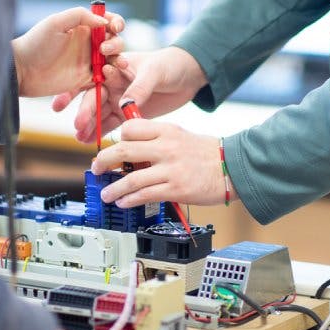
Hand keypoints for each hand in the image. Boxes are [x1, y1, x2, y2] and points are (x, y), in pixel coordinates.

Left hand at [12, 7, 127, 97]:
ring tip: (117, 62)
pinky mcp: (86, 79)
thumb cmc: (36, 43)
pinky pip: (105, 76)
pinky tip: (109, 73)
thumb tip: (104, 21)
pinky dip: (111, 74)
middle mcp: (88, 43)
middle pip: (114, 40)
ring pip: (113, 59)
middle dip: (116, 42)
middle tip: (103, 48)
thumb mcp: (56, 23)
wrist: (23, 71)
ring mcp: (88, 61)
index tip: (114, 27)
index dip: (116, 22)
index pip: (107, 21)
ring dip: (118, 58)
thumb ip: (80, 16)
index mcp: (83, 27)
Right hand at [61, 46, 207, 144]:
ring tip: (80, 139)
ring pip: (99, 114)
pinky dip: (101, 133)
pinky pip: (111, 124)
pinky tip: (90, 142)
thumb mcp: (154, 72)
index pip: (91, 78)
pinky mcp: (127, 114)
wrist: (188, 75)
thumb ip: (139, 87)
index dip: (75, 91)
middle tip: (78, 126)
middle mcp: (112, 84)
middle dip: (84, 113)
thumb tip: (124, 104)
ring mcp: (118, 100)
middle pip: (93, 99)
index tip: (65, 103)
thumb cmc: (170, 65)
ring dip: (89, 126)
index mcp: (114, 66)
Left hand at [90, 119, 235, 206]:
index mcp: (167, 130)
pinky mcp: (176, 189)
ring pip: (131, 178)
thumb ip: (157, 139)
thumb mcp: (181, 135)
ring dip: (113, 188)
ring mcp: (171, 169)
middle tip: (96, 169)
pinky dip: (129, 199)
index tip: (112, 149)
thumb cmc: (208, 153)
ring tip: (106, 194)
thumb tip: (132, 150)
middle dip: (104, 161)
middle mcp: (166, 147)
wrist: (233, 167)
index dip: (117, 138)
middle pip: (124, 150)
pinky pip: (145, 195)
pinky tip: (123, 202)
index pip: (131, 128)